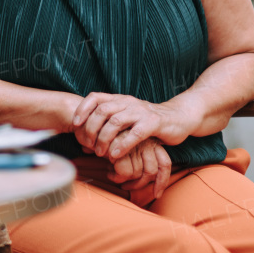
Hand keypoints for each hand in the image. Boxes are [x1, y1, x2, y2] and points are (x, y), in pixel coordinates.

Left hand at [72, 93, 192, 158]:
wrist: (179, 117)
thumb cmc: (148, 121)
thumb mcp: (127, 118)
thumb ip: (109, 126)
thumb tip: (85, 143)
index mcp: (120, 99)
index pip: (95, 97)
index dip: (82, 109)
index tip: (74, 125)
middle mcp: (128, 102)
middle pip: (102, 111)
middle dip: (91, 129)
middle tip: (88, 146)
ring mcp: (141, 111)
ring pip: (116, 122)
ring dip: (104, 139)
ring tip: (101, 153)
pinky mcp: (153, 123)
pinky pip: (134, 133)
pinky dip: (122, 144)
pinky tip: (115, 154)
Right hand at [104, 138, 171, 200]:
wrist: (90, 123)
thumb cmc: (106, 137)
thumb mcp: (125, 148)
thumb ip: (135, 161)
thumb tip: (143, 182)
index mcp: (150, 141)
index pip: (164, 163)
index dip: (162, 181)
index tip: (157, 194)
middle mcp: (146, 142)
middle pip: (151, 172)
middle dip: (139, 184)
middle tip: (126, 186)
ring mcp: (135, 145)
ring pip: (138, 173)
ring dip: (126, 180)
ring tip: (114, 174)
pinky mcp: (124, 149)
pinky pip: (125, 173)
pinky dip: (117, 177)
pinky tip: (109, 173)